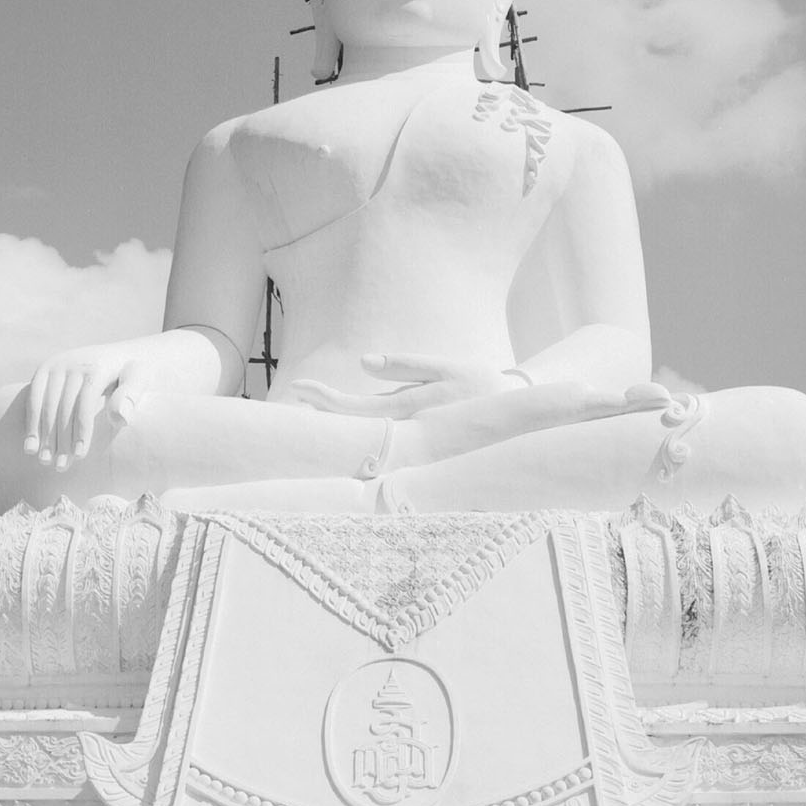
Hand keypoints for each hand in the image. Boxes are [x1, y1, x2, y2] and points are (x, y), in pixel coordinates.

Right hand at [22, 341, 161, 469]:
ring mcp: (56, 365)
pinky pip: (33, 398)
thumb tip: (118, 417)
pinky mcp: (44, 369)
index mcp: (97, 367)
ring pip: (46, 405)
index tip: (80, 456)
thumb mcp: (139, 379)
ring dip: (44, 436)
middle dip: (61, 439)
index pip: (85, 402)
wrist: (119, 353)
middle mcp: (73, 363)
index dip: (82, 430)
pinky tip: (30, 446)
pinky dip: (31, 423)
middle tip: (60, 467)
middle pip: (63, 407)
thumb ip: (131, 395)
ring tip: (45, 461)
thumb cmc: (131, 374)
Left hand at [290, 354, 527, 419]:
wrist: (516, 418)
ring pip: (363, 435)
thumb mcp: (445, 368)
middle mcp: (407, 433)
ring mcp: (410, 442)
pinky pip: (379, 437)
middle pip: (352, 428)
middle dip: (320, 414)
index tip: (299, 389)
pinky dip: (354, 428)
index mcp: (411, 412)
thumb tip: (362, 362)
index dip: (325, 401)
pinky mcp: (417, 443)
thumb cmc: (481, 386)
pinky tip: (337, 421)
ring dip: (333, 421)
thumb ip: (404, 366)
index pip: (356, 411)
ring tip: (304, 405)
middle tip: (289, 399)